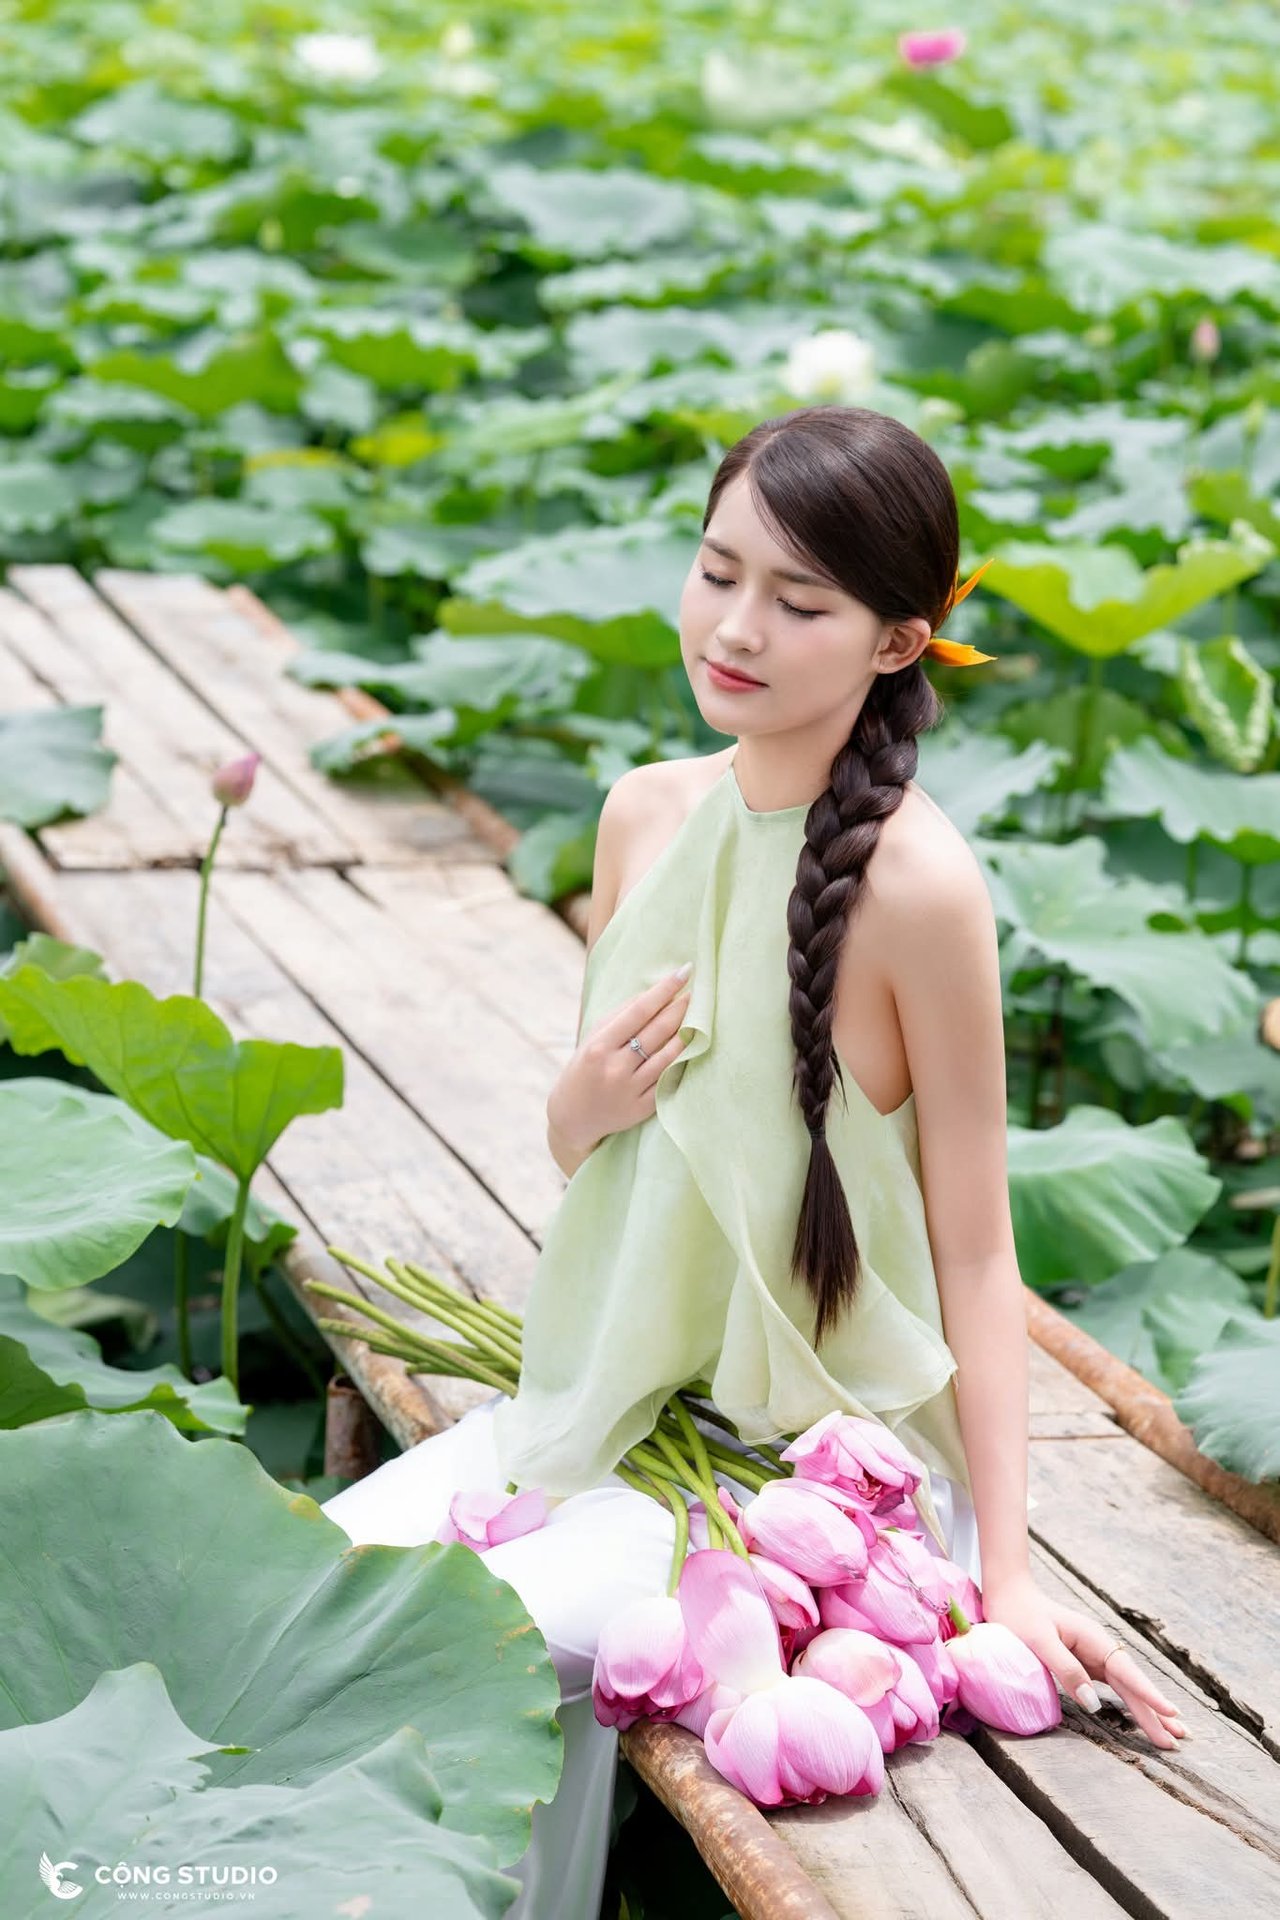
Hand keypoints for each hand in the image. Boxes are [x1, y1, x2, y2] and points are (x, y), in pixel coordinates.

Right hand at [547, 964, 693, 1154]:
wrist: (572, 1117)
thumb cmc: (584, 1068)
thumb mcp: (593, 1038)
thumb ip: (621, 1015)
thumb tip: (654, 992)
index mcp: (600, 1046)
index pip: (639, 1011)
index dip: (664, 990)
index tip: (685, 972)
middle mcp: (616, 1068)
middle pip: (658, 1031)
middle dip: (680, 1008)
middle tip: (697, 992)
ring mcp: (631, 1090)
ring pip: (668, 1055)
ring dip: (687, 1032)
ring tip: (698, 1016)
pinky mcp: (643, 1108)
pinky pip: (669, 1078)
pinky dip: (681, 1059)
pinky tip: (691, 1044)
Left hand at [980, 1571, 1187, 1749]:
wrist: (1009, 1594)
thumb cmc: (1019, 1616)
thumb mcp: (1039, 1642)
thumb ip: (1067, 1670)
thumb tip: (1094, 1703)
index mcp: (1093, 1639)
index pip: (1127, 1672)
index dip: (1149, 1695)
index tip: (1172, 1714)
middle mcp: (1099, 1647)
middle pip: (1133, 1684)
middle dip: (1155, 1713)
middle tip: (1178, 1741)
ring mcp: (1094, 1655)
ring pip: (1127, 1688)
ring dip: (1148, 1711)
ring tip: (1171, 1736)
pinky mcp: (1086, 1662)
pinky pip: (1113, 1687)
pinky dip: (1130, 1703)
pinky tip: (1143, 1715)